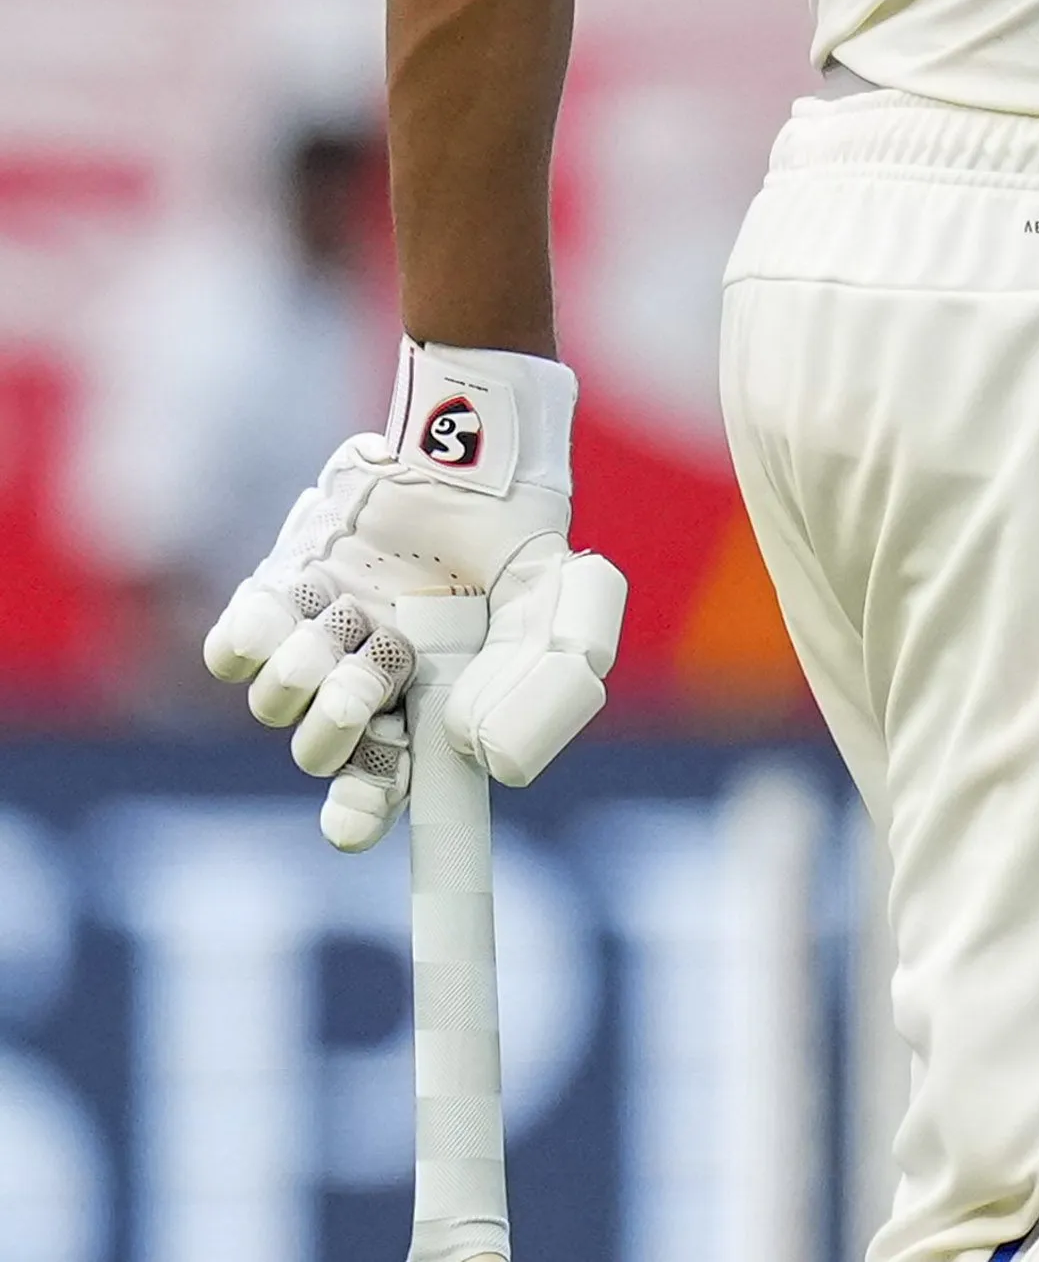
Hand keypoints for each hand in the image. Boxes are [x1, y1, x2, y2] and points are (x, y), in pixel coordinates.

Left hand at [201, 346, 629, 847]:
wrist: (464, 452)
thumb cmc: (519, 533)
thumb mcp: (571, 605)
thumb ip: (554, 687)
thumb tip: (483, 758)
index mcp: (432, 706)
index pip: (384, 789)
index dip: (361, 816)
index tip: (350, 828)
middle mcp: (367, 685)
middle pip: (322, 757)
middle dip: (339, 734)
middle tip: (370, 688)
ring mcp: (317, 642)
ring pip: (273, 705)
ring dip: (307, 671)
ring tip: (350, 619)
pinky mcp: (273, 597)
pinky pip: (226, 654)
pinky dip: (255, 640)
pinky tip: (305, 602)